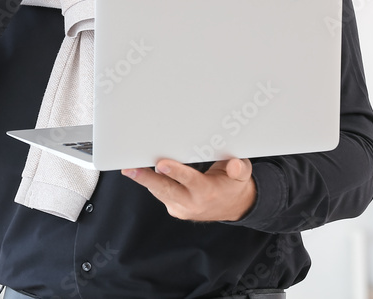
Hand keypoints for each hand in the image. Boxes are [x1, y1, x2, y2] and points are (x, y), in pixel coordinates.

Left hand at [121, 157, 255, 221]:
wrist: (233, 206)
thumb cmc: (234, 184)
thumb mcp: (243, 175)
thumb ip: (239, 169)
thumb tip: (235, 165)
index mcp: (208, 192)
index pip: (189, 180)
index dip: (175, 172)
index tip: (161, 164)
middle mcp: (192, 202)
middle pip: (166, 189)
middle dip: (146, 178)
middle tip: (131, 169)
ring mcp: (181, 208)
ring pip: (159, 192)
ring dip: (143, 180)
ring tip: (129, 168)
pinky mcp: (174, 208)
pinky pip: (160, 193)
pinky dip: (150, 182)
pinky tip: (139, 172)